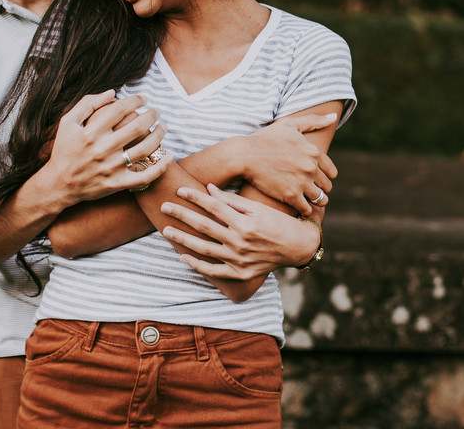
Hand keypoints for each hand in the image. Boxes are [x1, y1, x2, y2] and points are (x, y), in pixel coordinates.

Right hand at [42, 91, 168, 205]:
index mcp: (90, 133)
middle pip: (137, 127)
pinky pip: (145, 176)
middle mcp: (102, 149)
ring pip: (144, 149)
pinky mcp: (117, 184)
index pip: (120, 109)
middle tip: (157, 111)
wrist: (58, 185)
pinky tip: (169, 156)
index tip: (144, 98)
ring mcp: (111, 168)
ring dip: (159, 135)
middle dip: (152, 115)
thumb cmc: (64, 150)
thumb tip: (112, 92)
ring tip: (164, 126)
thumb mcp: (67, 123)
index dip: (136, 100)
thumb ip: (87, 104)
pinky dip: (161, 167)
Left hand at [160, 184, 319, 279]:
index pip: (213, 206)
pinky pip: (213, 271)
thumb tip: (210, 189)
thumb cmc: (280, 222)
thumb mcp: (259, 208)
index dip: (195, 197)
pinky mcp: (240, 274)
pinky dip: (196, 265)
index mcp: (245, 222)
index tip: (179, 189)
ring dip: (183, 239)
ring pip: (203, 248)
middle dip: (182, 215)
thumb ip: (233, 200)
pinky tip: (182, 257)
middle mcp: (240, 241)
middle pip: (204, 226)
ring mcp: (238, 260)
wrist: (298, 247)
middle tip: (165, 206)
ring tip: (166, 230)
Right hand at [232, 113, 338, 214]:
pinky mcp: (291, 196)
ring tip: (305, 200)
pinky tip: (298, 207)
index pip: (331, 172)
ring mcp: (302, 182)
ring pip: (320, 199)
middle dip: (319, 189)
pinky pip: (307, 209)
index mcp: (314, 152)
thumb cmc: (265, 139)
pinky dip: (304, 210)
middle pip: (327, 186)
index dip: (324, 176)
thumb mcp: (289, 124)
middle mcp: (311, 167)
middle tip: (309, 191)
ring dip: (314, 201)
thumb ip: (313, 121)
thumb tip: (333, 116)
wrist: (244, 155)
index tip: (315, 179)